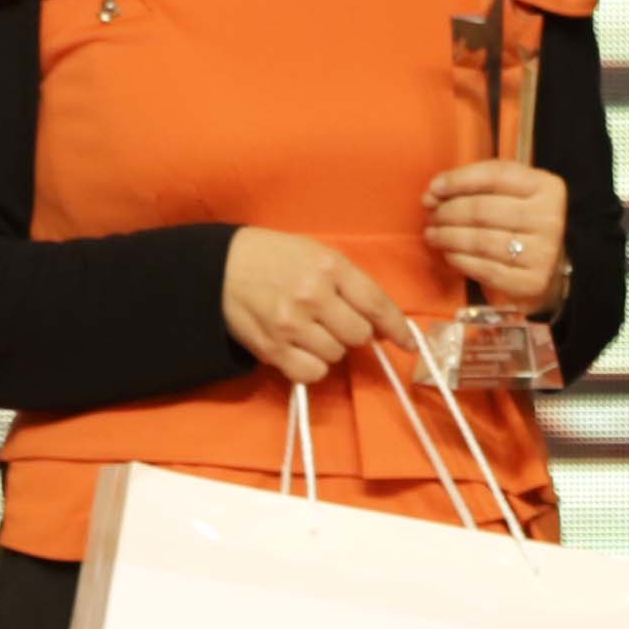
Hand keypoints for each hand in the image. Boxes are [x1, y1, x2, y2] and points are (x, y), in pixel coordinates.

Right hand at [220, 227, 409, 388]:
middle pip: (359, 336)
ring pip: (336, 356)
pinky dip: (311, 367)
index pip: (377, 304)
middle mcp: (313, 296)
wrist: (220, 266)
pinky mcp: (272, 349)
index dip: (397, 328)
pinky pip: (311, 373)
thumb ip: (351, 285)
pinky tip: (301, 350)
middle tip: (335, 322)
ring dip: (330, 348)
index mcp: (330, 267)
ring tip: (310, 330)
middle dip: (354, 333)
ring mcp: (291, 324)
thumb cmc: (275, 257)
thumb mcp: (317, 255)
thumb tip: (382, 325)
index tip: (407, 343)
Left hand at [419, 157, 571, 313]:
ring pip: (480, 241)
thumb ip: (477, 185)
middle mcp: (550, 218)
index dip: (458, 180)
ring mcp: (544, 253)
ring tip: (433, 234)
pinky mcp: (532, 282)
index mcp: (547, 187)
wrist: (548, 268)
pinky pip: (484, 269)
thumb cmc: (520, 224)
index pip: (496, 175)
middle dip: (448, 212)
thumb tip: (433, 192)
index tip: (433, 189)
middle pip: (483, 210)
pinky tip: (449, 254)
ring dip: (448, 237)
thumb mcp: (510, 194)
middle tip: (432, 216)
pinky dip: (460, 260)